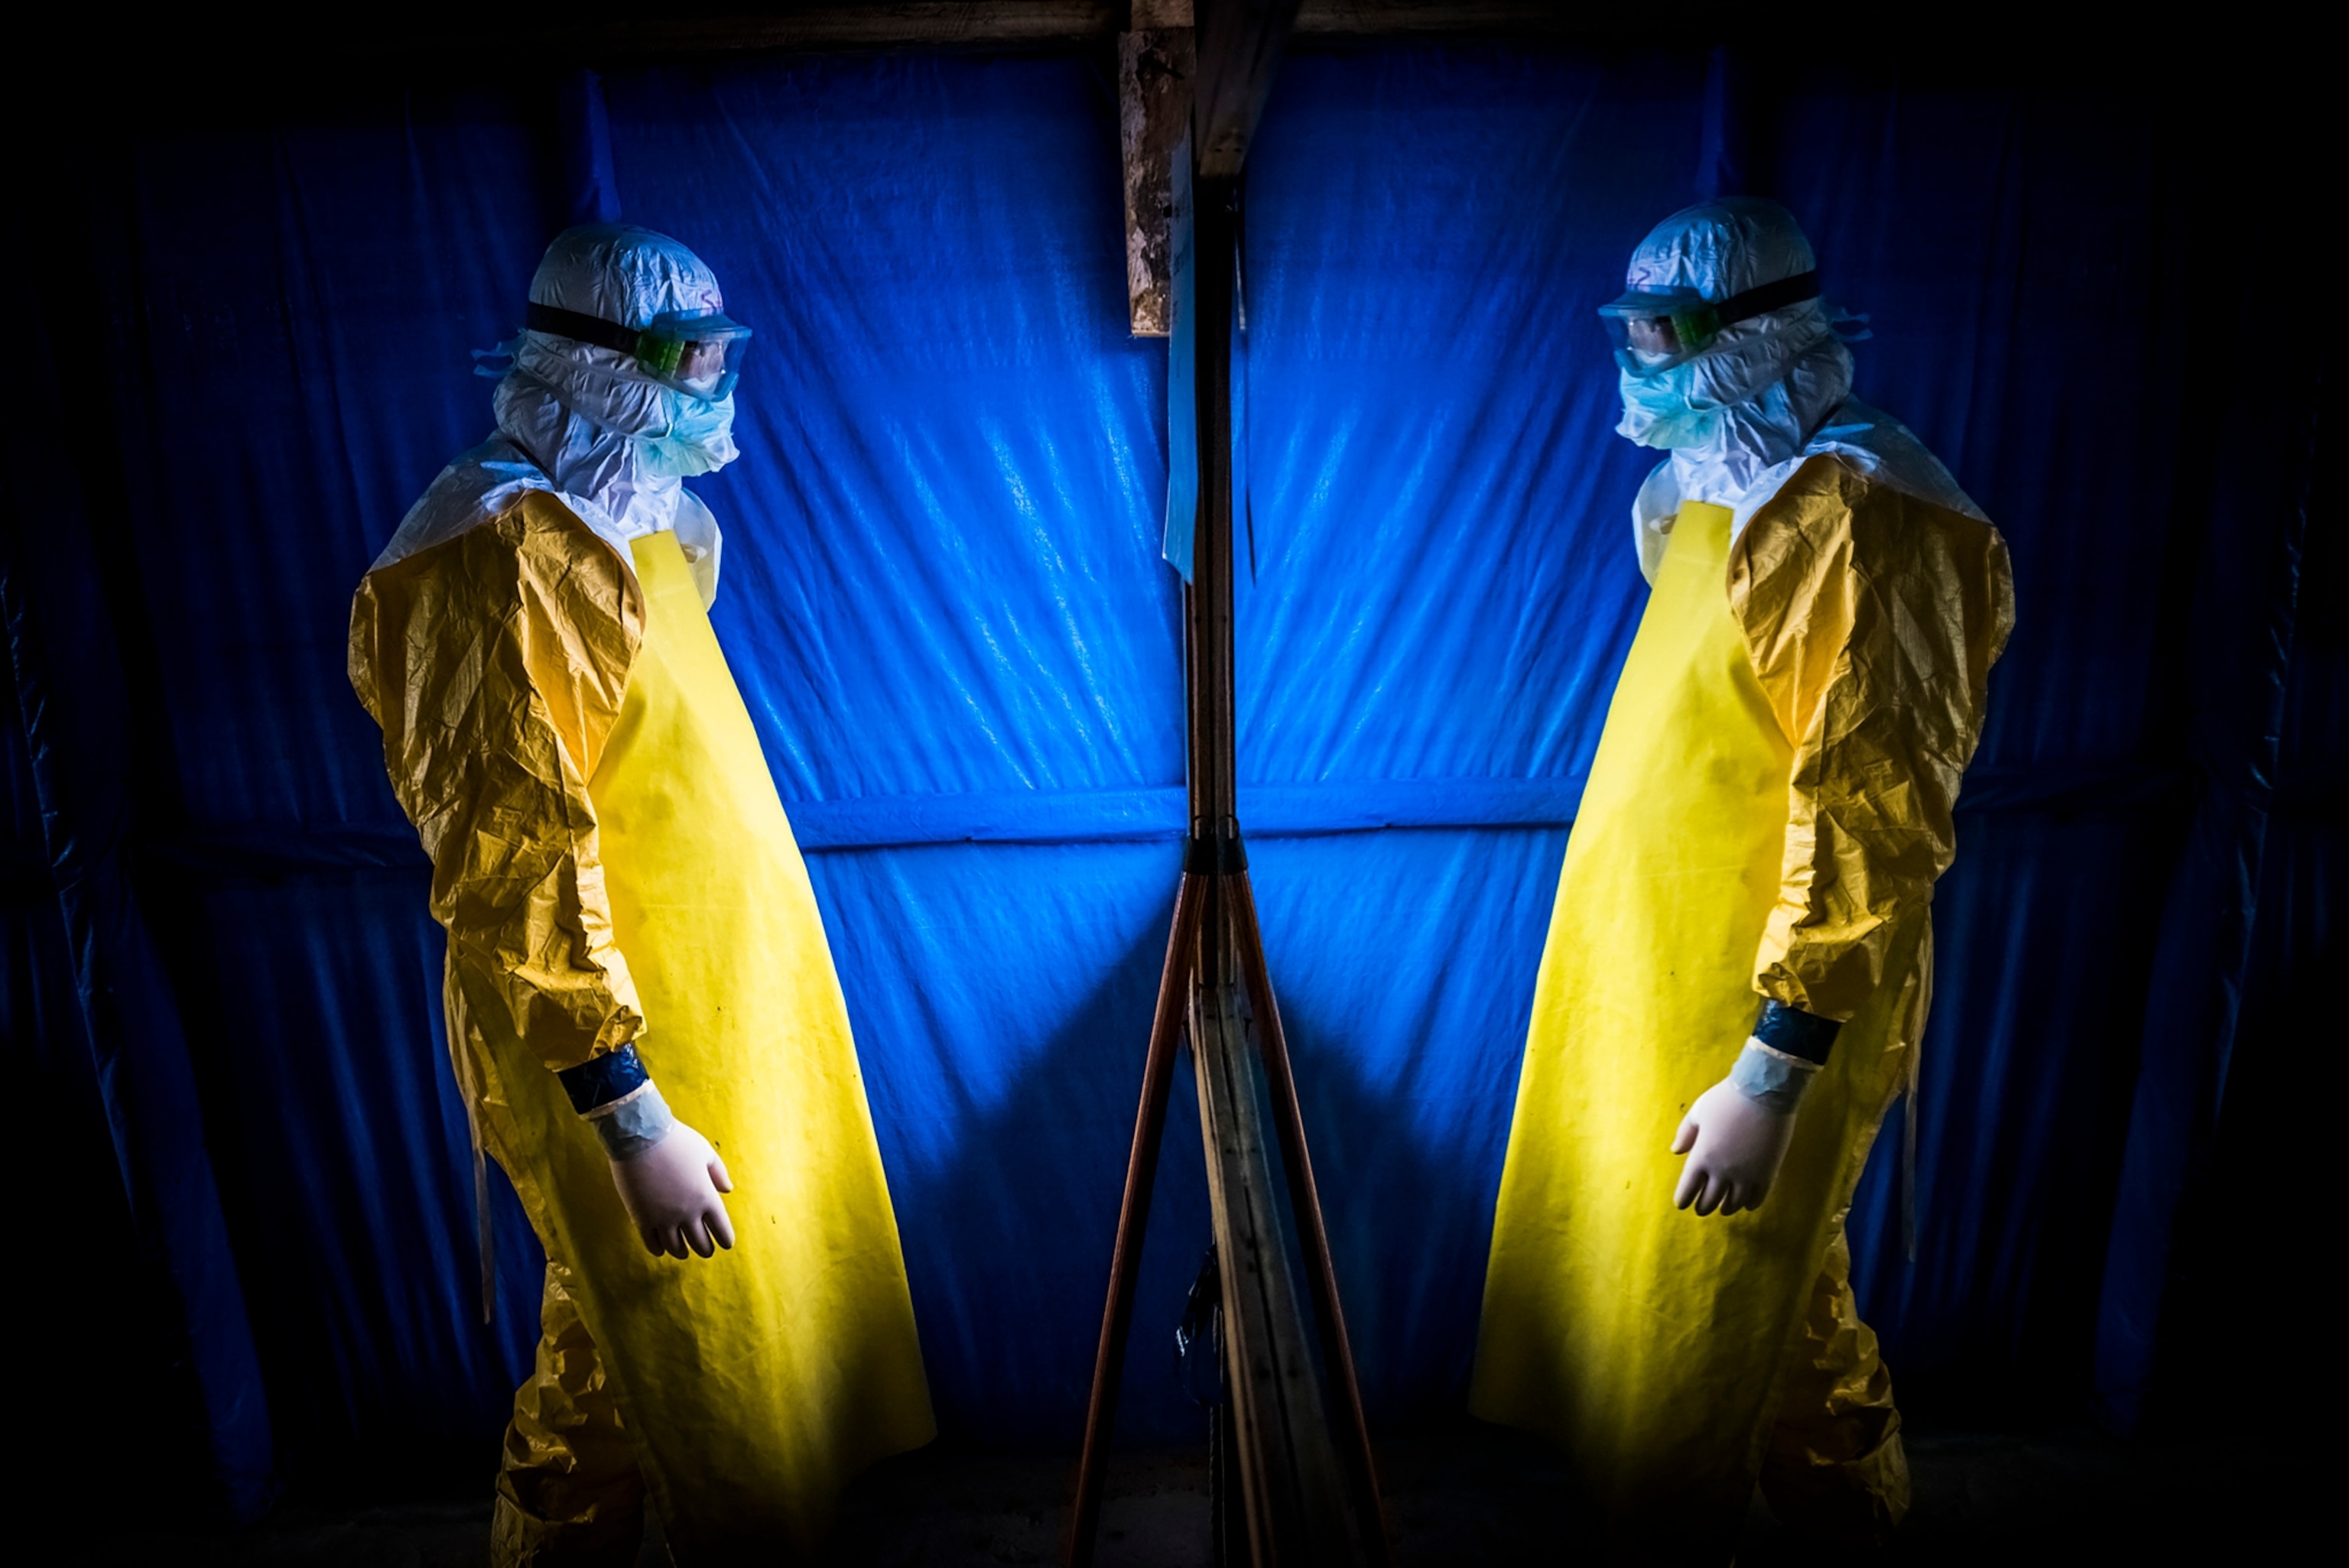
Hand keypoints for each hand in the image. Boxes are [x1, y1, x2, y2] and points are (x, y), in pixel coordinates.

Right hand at [607, 1120, 735, 1257]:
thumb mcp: (705, 1152)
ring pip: (676, 1248)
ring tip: (684, 1252)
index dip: (725, 1239)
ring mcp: (663, 1218)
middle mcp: (688, 1213)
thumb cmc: (677, 1141)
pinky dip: (658, 1249)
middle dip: (706, 1249)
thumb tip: (728, 1190)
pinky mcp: (642, 1219)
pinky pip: (652, 1243)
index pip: (721, 1230)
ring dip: (683, 1252)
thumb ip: (718, 1173)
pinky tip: (661, 1249)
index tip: (726, 1244)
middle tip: (706, 1250)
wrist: (640, 1137)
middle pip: (701, 1243)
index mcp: (707, 1197)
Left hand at [1670, 1077, 1795, 1215]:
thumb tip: (1676, 1150)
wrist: (1763, 1093)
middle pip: (1710, 1200)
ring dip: (1727, 1208)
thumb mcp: (1698, 1112)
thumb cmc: (1726, 1099)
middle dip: (1703, 1207)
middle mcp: (1721, 1171)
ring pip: (1734, 1203)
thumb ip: (1686, 1133)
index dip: (1683, 1199)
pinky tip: (1747, 1204)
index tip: (1682, 1204)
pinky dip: (1750, 1204)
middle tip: (1701, 1209)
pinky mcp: (1767, 1173)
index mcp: (1701, 1156)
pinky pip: (1757, 1198)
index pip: (1688, 1188)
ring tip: (1724, 1209)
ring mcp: (1746, 1175)